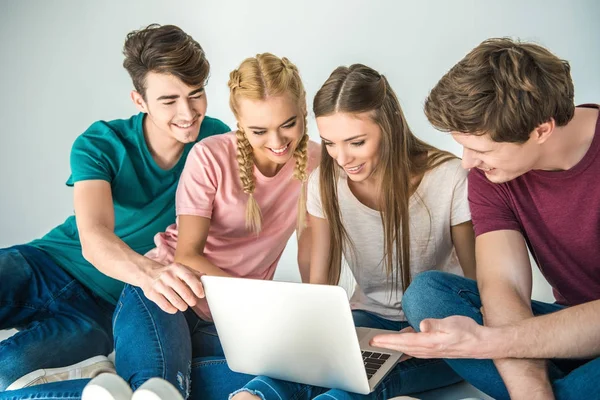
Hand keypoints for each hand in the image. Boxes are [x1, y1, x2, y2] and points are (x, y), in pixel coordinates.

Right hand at [140, 262, 204, 313]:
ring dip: (183, 306)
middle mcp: (167, 275)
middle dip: (191, 300)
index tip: (201, 295)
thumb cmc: (168, 272)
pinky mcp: (152, 294)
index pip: (189, 277)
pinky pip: (165, 305)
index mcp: (176, 268)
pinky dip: (172, 309)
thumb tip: (205, 278)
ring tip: (184, 306)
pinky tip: (175, 308)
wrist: (147, 273)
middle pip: (183, 291)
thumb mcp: (180, 269)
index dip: (197, 287)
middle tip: (193, 302)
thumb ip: (193, 273)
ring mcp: (159, 285)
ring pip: (175, 301)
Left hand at [370, 316, 495, 358]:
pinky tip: (401, 343)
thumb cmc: (468, 332)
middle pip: (402, 347)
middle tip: (372, 342)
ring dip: (394, 346)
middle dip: (386, 345)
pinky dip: (404, 347)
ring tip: (382, 342)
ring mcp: (431, 351)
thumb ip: (436, 324)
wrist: (481, 343)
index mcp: (431, 342)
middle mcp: (429, 349)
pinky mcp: (434, 349)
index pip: (405, 341)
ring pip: (407, 349)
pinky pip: (414, 350)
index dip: (389, 341)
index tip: (376, 340)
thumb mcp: (452, 323)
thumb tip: (422, 325)